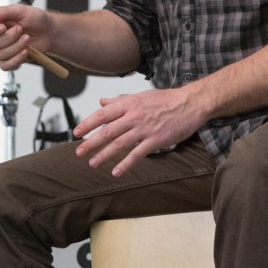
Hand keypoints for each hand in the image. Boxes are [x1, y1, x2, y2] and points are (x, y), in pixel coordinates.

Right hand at [0, 4, 51, 70]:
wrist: (49, 32)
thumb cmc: (36, 19)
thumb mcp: (21, 10)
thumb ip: (4, 11)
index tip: (2, 27)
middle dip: (7, 38)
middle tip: (20, 29)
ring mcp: (2, 51)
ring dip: (15, 47)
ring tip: (27, 38)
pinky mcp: (11, 60)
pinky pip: (5, 66)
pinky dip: (16, 59)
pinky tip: (25, 51)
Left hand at [73, 87, 204, 176]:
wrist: (190, 103)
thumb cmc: (166, 99)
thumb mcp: (140, 96)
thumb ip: (120, 101)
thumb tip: (102, 101)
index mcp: (129, 103)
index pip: (103, 114)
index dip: (88, 123)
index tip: (76, 132)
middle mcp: (134, 115)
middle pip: (107, 131)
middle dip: (91, 143)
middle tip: (78, 152)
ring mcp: (145, 129)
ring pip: (119, 143)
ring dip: (104, 155)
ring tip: (92, 163)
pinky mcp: (156, 140)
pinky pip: (137, 154)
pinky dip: (125, 164)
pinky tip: (115, 172)